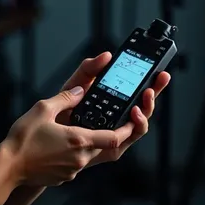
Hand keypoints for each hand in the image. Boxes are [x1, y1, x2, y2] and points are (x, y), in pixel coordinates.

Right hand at [3, 87, 135, 186]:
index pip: (115, 137)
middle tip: (114, 120)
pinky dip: (77, 152)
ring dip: (92, 142)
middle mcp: (80, 158)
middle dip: (112, 133)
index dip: (128, 128)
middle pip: (106, 146)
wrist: (7, 168)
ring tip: (81, 128)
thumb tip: (80, 90)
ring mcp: (73, 170)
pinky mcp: (64, 177)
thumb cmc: (23, 139)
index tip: (133, 117)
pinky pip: (78, 162)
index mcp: (79, 140)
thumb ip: (65, 98)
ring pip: (92, 154)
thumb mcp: (42, 109)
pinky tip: (63, 142)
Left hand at [58, 51, 170, 166]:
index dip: (151, 80)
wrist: (45, 135)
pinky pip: (130, 138)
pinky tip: (135, 113)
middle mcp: (118, 119)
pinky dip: (136, 125)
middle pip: (144, 105)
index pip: (137, 91)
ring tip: (146, 95)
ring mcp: (117, 134)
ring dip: (148, 107)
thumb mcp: (75, 84)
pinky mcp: (112, 149)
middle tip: (159, 78)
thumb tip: (106, 55)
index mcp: (112, 102)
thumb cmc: (60, 112)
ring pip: (141, 122)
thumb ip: (90, 68)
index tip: (159, 69)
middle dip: (156, 90)